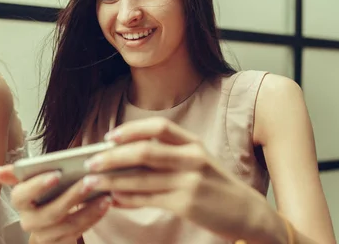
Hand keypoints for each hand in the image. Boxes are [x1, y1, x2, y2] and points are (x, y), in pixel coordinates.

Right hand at [0, 166, 110, 243]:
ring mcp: (45, 235)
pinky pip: (79, 231)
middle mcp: (29, 221)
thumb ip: (18, 173)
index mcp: (20, 201)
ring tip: (105, 194)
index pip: (22, 195)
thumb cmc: (42, 195)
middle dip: (71, 197)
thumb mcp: (32, 182)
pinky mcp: (61, 243)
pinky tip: (105, 204)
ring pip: (68, 224)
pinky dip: (94, 216)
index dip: (37, 186)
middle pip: (50, 212)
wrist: (47, 226)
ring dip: (89, 209)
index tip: (56, 174)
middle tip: (90, 181)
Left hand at [81, 117, 270, 241]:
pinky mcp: (186, 204)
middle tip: (90, 162)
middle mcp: (191, 158)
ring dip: (112, 180)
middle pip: (144, 151)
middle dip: (112, 156)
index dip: (131, 129)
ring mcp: (190, 181)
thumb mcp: (198, 161)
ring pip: (141, 178)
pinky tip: (113, 199)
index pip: (159, 127)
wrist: (247, 212)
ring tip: (92, 183)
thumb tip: (127, 156)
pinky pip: (148, 199)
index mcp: (193, 143)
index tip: (109, 136)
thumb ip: (168, 155)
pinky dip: (127, 199)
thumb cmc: (216, 185)